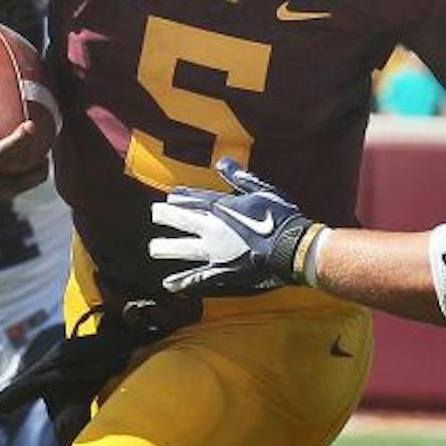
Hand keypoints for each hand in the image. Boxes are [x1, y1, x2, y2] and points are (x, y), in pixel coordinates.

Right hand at [0, 81, 49, 207]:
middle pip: (18, 183)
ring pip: (14, 191)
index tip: (32, 126)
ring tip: (42, 158)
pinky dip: (16, 179)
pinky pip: (3, 192)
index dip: (17, 142)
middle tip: (49, 149)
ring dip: (30, 177)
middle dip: (38, 169)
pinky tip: (19, 164)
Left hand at [149, 158, 323, 296]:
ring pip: (184, 249)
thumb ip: (239, 178)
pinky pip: (197, 278)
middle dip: (167, 216)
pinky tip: (168, 284)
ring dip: (167, 248)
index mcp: (222, 207)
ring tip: (154, 248)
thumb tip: (221, 162)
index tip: (171, 196)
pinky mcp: (222, 272)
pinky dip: (183, 282)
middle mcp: (213, 228)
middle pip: (183, 220)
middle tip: (155, 213)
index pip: (196, 199)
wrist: (291, 248)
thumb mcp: (261, 191)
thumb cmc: (280, 217)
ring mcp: (215, 251)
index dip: (182, 197)